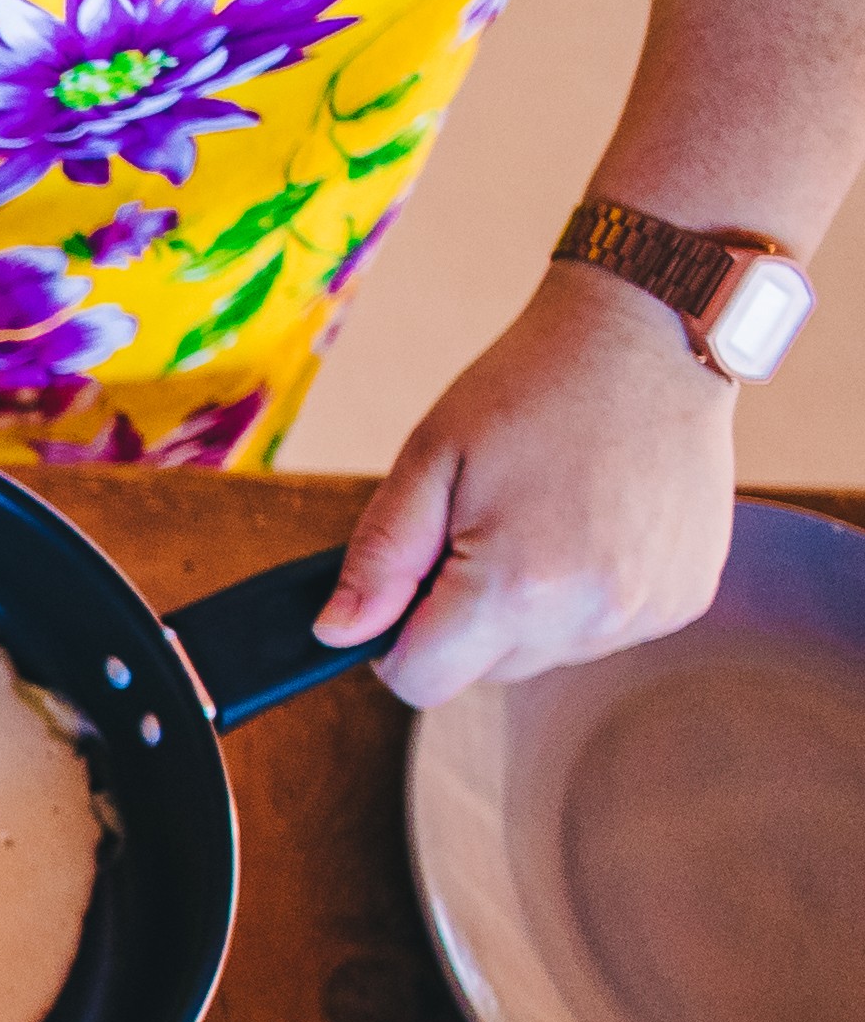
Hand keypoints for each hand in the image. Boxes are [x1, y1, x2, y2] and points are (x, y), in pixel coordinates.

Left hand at [313, 262, 737, 708]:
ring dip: (524, 612)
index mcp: (517, 586)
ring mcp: (646, 612)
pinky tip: (590, 526)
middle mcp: (590, 615)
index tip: (408, 585)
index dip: (397, 643)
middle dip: (463, 621)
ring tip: (542, 520)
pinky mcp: (684, 600)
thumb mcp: (429, 460)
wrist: (652, 338)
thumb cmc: (533, 387)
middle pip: (484, 674)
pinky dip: (581, 597)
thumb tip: (338, 633)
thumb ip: (380, 557)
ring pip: (543, 656)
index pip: (423, 682)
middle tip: (481, 529)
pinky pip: (601, 631)